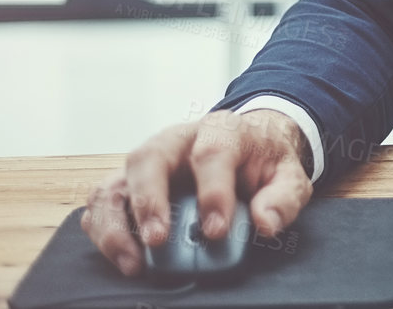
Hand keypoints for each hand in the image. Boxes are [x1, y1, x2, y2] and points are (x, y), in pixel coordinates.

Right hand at [82, 109, 313, 276]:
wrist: (249, 144)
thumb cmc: (263, 160)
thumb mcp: (288, 174)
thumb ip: (282, 197)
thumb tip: (265, 222)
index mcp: (222, 131)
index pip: (212, 152)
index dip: (212, 192)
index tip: (216, 230)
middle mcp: (178, 140)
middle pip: (150, 158)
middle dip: (149, 201)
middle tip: (158, 241)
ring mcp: (150, 161)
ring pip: (117, 181)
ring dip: (117, 224)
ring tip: (134, 261)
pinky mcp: (131, 183)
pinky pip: (104, 202)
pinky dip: (105, 230)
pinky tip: (124, 256)